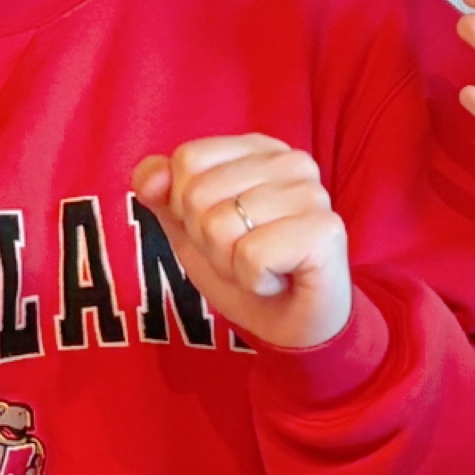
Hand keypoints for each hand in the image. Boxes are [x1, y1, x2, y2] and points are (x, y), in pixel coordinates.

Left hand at [129, 133, 351, 352]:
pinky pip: (251, 255)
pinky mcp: (325, 231)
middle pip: (199, 193)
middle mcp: (291, 161)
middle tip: (244, 254)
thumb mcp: (190, 230)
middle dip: (208, 240)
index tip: (223, 230)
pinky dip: (254, 281)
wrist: (292, 325)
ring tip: (262, 268)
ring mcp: (312, 193)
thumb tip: (149, 177)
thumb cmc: (245, 270)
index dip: (187, 207)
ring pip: (221, 226)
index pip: (188, 159)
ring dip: (230, 263)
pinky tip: (279, 279)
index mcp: (259, 149)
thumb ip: (163, 195)